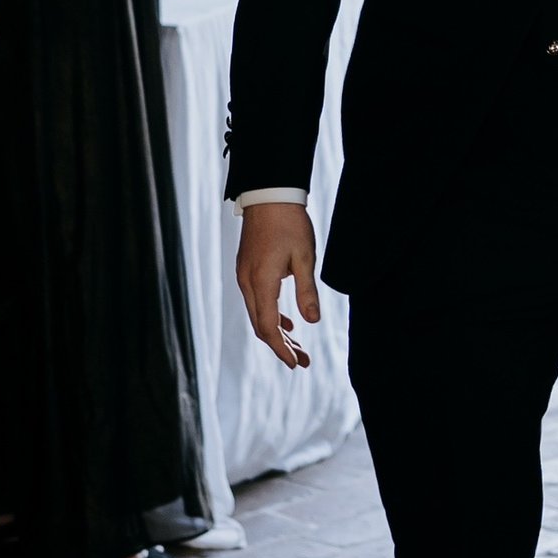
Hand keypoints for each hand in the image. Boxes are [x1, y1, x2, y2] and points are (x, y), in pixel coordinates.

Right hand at [236, 202, 319, 367]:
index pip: (268, 327)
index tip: (295, 363)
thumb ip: (307, 291)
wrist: (268, 195)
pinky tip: (287, 320)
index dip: (281, 348)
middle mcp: (247, 282)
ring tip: (297, 346)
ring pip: (258, 313)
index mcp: (261, 282)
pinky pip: (257, 300)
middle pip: (261, 325)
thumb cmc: (289, 223)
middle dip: (281, 345)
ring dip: (277, 331)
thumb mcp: (304, 257)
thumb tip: (313, 321)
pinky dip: (271, 314)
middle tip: (302, 361)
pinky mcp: (247, 268)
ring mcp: (244, 275)